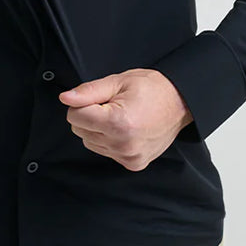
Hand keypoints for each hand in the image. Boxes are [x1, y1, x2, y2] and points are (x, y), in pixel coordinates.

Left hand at [58, 68, 194, 170]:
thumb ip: (88, 91)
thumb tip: (65, 98)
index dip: (82, 103)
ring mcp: (129, 157)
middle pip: (79, 130)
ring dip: (98, 129)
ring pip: (89, 142)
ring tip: (120, 116)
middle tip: (112, 105)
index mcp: (117, 122)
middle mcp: (123, 144)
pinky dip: (108, 140)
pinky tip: (125, 128)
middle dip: (89, 116)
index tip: (100, 97)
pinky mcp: (133, 164)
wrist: (180, 102)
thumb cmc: (151, 88)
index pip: (74, 116)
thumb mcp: (117, 81)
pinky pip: (104, 151)